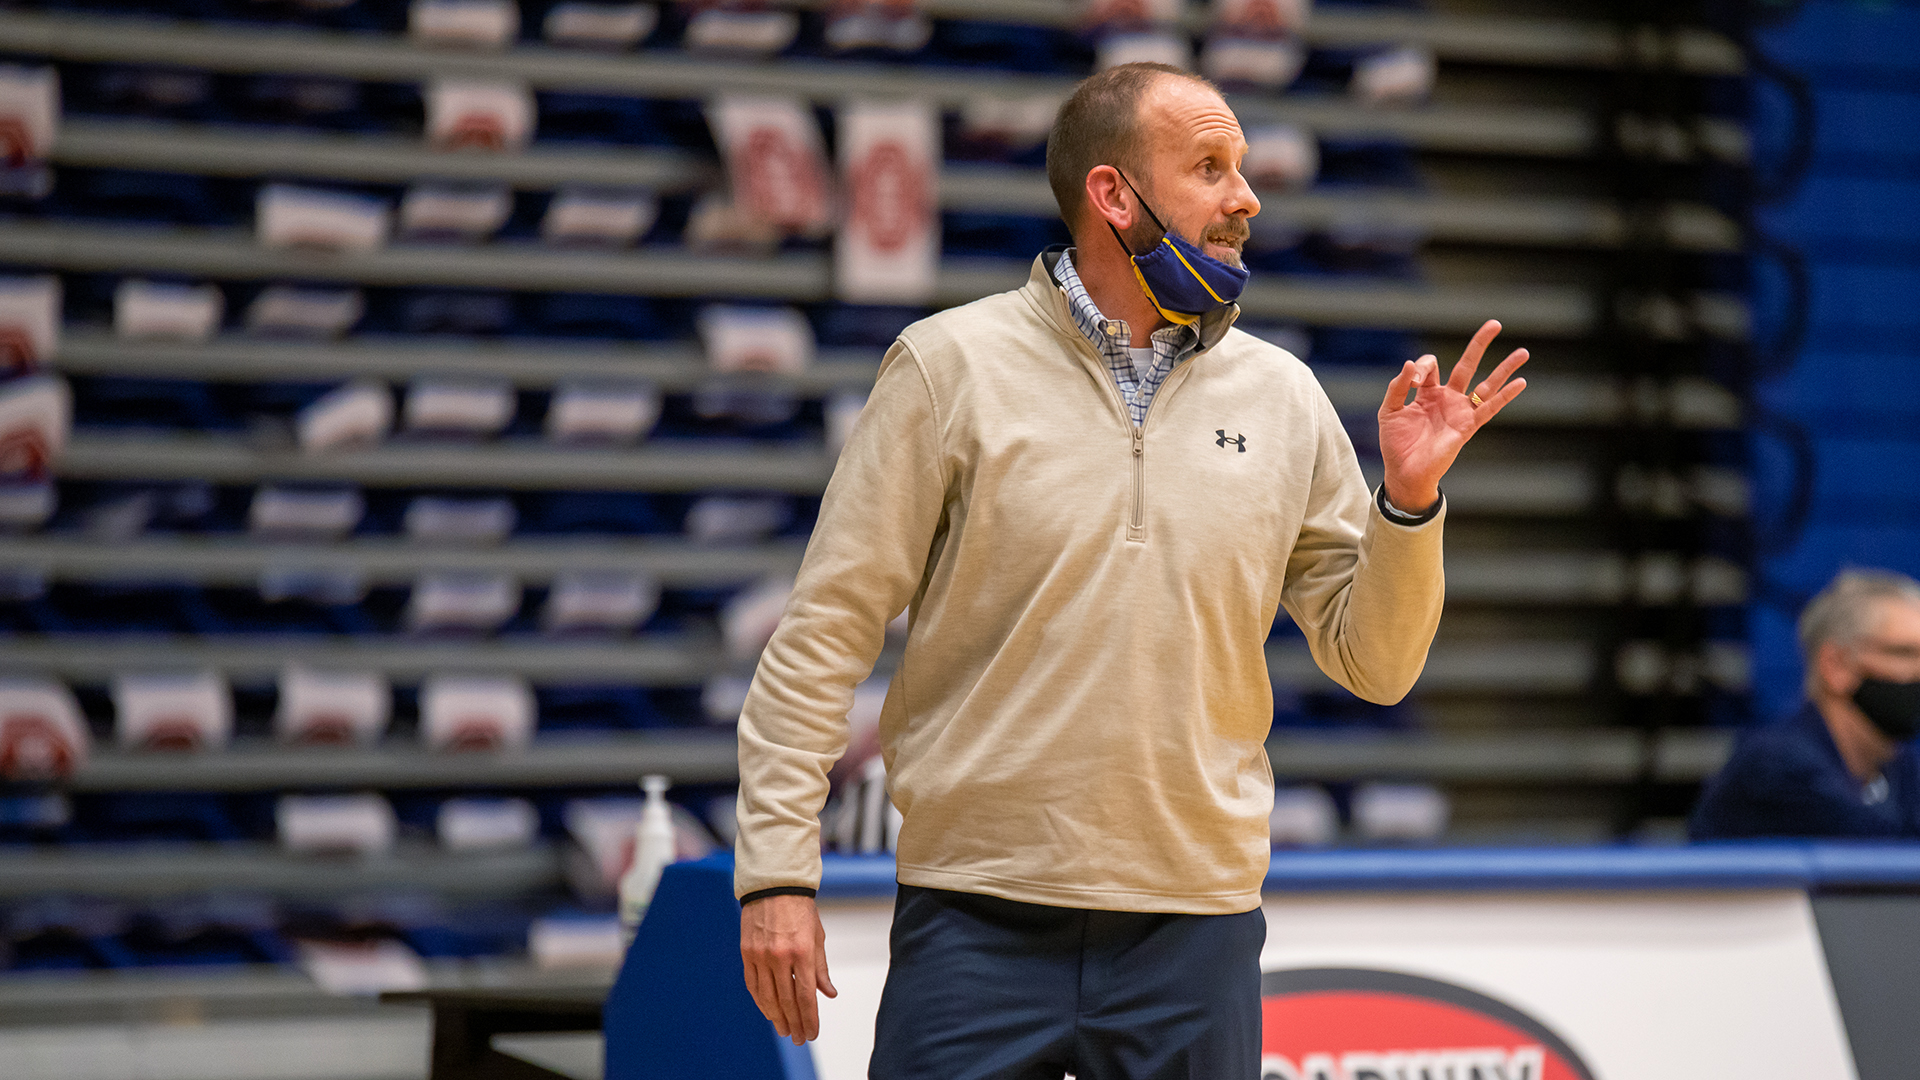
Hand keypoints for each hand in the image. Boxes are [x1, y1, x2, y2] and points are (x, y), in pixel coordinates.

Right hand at [740, 893, 836, 1044]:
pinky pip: (752, 984)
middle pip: (787, 1000)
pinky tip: (767, 1011)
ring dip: (776, 1017)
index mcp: (803, 952)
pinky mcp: (746, 952)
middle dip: (794, 1022)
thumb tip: (829, 994)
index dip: (809, 1018)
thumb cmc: (800, 910)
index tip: (812, 1033)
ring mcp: (761, 955)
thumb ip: (821, 969)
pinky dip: (760, 1001)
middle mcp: (780, 956)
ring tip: (784, 1029)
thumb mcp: (817, 937)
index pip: (806, 995)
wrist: (774, 885)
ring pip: (768, 996)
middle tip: (798, 1038)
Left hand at [1377, 319, 1528, 512]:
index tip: (1413, 379)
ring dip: (1504, 368)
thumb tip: (1410, 364)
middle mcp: (1447, 399)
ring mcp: (1459, 411)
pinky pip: (1489, 408)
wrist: (1404, 473)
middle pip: (1467, 365)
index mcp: (1426, 393)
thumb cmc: (1395, 444)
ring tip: (1523, 352)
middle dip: (1480, 344)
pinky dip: (1505, 396)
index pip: (1430, 366)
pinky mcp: (1467, 427)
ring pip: (1486, 385)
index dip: (1422, 366)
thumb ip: (1397, 387)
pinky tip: (1520, 382)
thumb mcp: (1388, 411)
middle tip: (1495, 324)